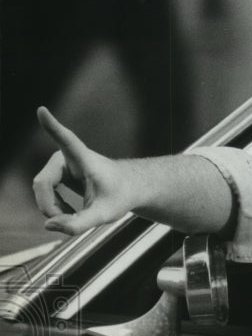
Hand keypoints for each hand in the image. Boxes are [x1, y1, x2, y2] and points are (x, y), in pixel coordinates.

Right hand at [33, 107, 133, 234]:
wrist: (126, 189)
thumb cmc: (119, 196)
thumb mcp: (104, 214)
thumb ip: (79, 223)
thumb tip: (49, 225)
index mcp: (83, 157)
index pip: (66, 140)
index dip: (52, 126)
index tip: (42, 110)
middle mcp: (66, 156)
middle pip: (41, 184)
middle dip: (49, 206)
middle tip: (65, 223)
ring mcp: (58, 163)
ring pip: (40, 189)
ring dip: (53, 208)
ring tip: (74, 217)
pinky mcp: (55, 172)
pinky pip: (44, 193)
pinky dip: (54, 207)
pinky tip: (70, 212)